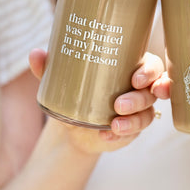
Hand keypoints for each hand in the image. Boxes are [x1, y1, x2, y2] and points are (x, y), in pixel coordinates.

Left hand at [29, 49, 163, 154]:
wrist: (74, 125)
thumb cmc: (77, 92)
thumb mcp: (64, 80)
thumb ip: (51, 68)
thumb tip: (36, 54)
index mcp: (131, 68)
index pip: (153, 66)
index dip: (151, 71)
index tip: (136, 78)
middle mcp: (140, 89)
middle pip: (153, 91)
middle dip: (139, 98)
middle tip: (119, 104)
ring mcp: (139, 112)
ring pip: (147, 114)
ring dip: (133, 120)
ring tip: (114, 124)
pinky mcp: (133, 131)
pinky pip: (135, 134)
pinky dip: (121, 135)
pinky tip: (106, 136)